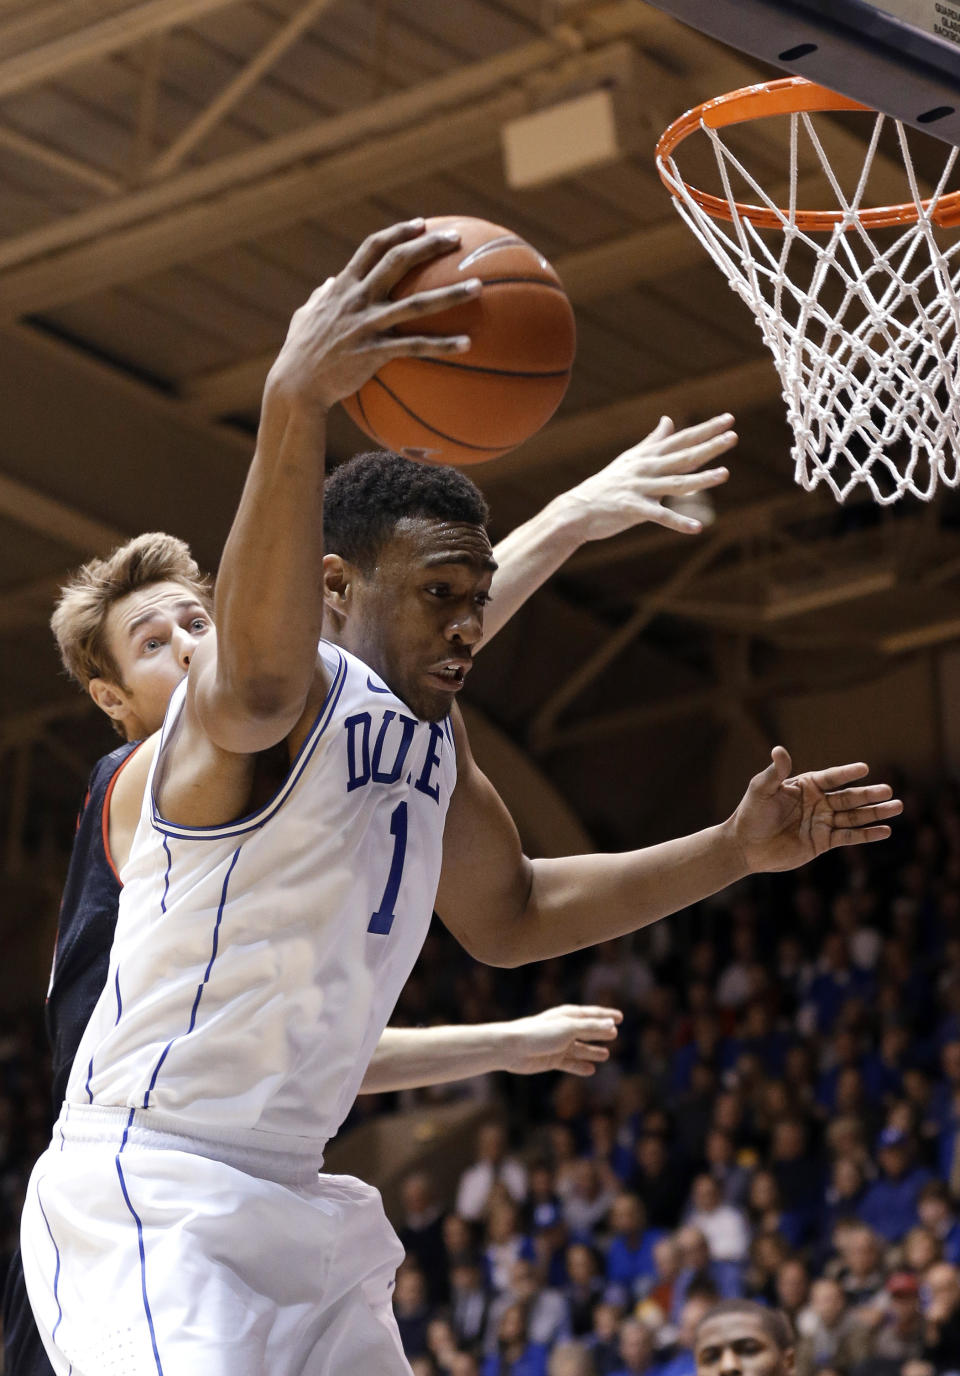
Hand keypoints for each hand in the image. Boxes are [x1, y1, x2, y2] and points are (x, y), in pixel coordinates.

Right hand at [266, 219, 481, 408]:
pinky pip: (415, 346)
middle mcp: (357, 299)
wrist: (296, 386)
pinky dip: (442, 345)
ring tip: (478, 287)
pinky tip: (467, 344)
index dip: (399, 232)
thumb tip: (329, 282)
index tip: (423, 223)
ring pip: (416, 303)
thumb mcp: (304, 316)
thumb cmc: (300, 353)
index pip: (373, 247)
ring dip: (450, 294)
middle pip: (398, 262)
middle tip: (458, 240)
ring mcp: (367, 325)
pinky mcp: (374, 353)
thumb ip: (320, 296)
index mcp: (343, 287)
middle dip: (429, 246)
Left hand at [502, 1004, 621, 1075]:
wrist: (512, 1048)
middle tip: (616, 1035)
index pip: (592, 1014)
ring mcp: (558, 1045)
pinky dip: (580, 1066)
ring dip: (592, 1051)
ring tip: (606, 1055)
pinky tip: (591, 1070)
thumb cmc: (539, 1033)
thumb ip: (591, 1028)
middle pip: (587, 1030)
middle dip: (601, 1033)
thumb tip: (613, 1026)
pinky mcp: (551, 1059)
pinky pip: (570, 1063)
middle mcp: (563, 1029)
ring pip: (580, 1048)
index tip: (621, 1017)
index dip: (607, 1016)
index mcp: (567, 1016)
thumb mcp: (569, 1029)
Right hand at [556, 414, 736, 538]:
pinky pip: (660, 516)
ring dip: (701, 480)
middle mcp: (645, 468)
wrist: (577, 509)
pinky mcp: (632, 509)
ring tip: (724, 474)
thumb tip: (669, 419)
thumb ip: (653, 441)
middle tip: (732, 437)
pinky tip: (697, 528)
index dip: (706, 430)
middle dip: (709, 446)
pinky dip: (678, 522)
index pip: (682, 439)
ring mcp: (639, 488)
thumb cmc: (606, 485)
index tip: (728, 420)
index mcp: (648, 456)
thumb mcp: (630, 459)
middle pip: (683, 456)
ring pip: (676, 483)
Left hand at [727, 746, 901, 873]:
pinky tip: (885, 831)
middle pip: (848, 797)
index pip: (831, 777)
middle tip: (888, 790)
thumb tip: (779, 749)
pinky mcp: (822, 842)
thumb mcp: (761, 790)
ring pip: (854, 816)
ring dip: (875, 813)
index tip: (864, 768)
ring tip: (896, 807)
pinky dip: (867, 835)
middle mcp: (818, 802)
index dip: (846, 773)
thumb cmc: (751, 813)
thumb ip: (774, 772)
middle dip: (869, 795)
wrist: (745, 846)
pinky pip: (849, 837)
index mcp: (806, 786)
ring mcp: (822, 822)